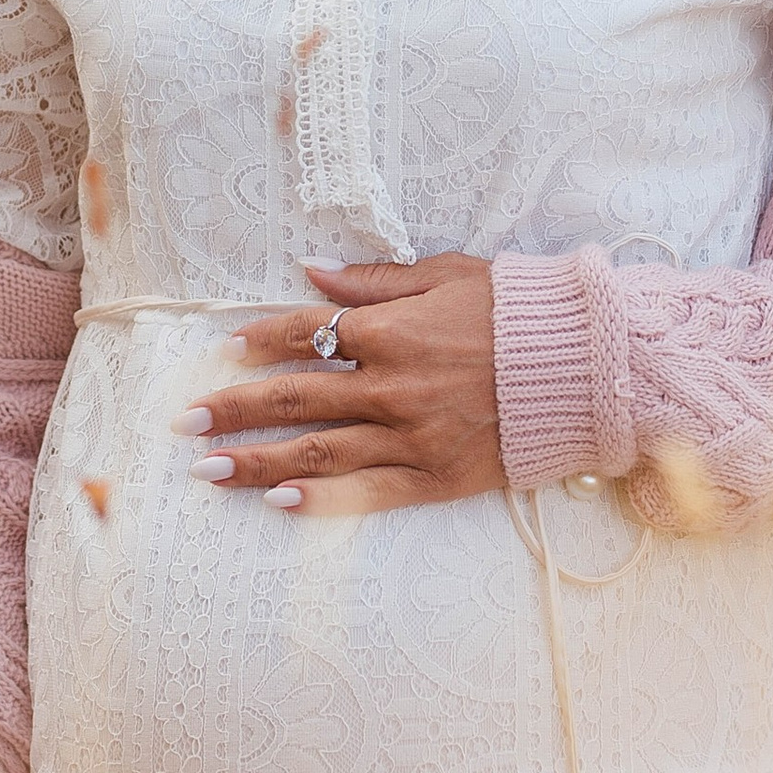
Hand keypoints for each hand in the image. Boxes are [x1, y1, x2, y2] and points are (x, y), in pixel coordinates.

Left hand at [178, 254, 504, 517]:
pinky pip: (367, 493)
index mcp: (390, 331)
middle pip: (294, 399)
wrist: (587, 367)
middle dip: (233, 410)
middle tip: (185, 423)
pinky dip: (320, 499)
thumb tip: (310, 271)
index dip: (259, 341)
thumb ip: (373, 280)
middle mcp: (390, 387)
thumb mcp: (446, 274)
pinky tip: (277, 502)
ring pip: (316, 452)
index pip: (304, 335)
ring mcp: (411, 438)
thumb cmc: (518, 311)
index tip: (226, 350)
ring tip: (207, 470)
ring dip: (255, 461)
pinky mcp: (436, 478)